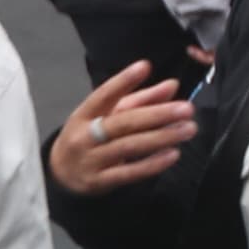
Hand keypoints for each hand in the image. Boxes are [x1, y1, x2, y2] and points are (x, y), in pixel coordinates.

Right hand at [50, 60, 194, 193]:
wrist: (60, 175)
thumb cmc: (89, 138)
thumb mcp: (107, 116)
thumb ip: (140, 100)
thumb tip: (172, 85)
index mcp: (84, 114)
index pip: (103, 95)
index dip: (122, 81)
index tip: (145, 66)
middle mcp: (84, 136)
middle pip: (122, 122)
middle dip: (157, 114)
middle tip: (187, 109)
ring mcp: (90, 160)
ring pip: (128, 146)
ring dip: (161, 137)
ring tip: (188, 129)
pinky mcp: (99, 182)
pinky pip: (128, 173)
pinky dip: (152, 164)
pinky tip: (173, 154)